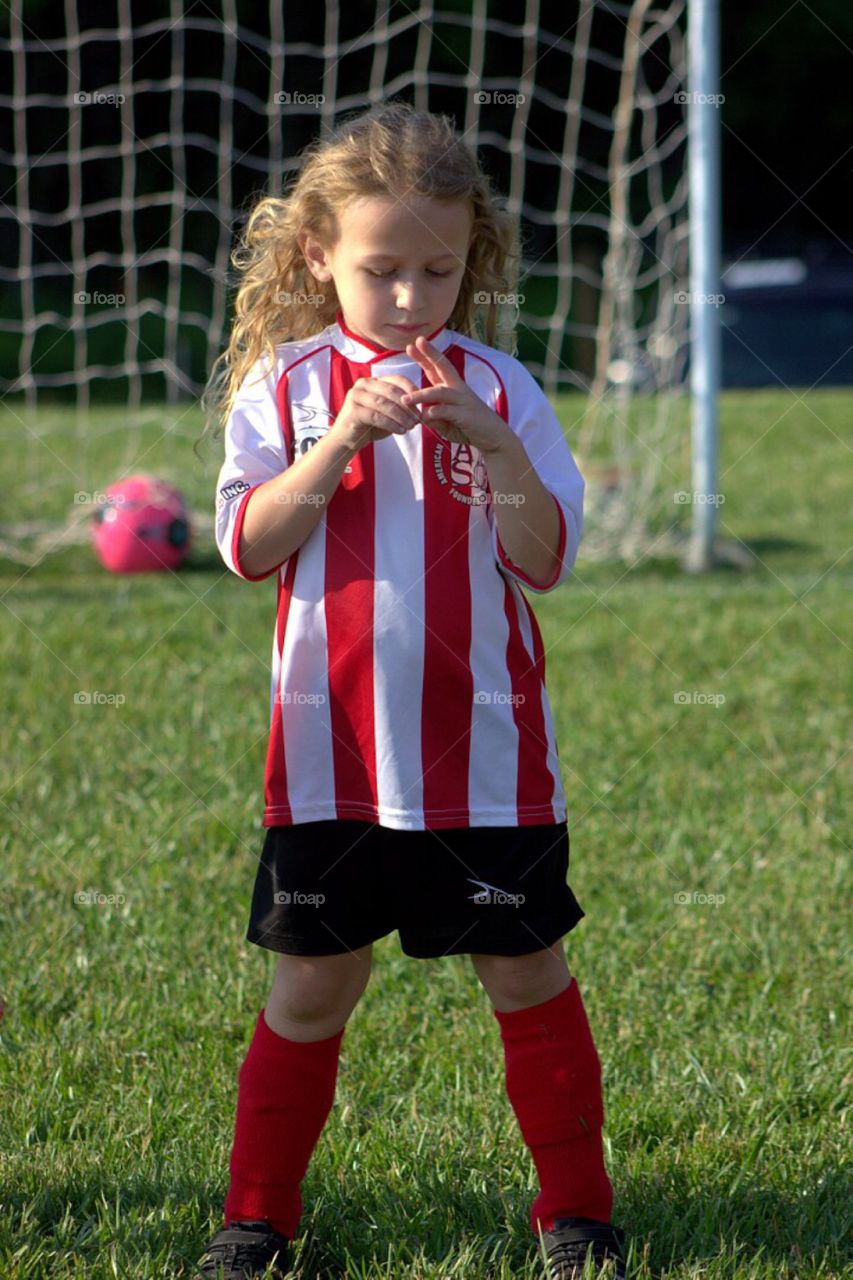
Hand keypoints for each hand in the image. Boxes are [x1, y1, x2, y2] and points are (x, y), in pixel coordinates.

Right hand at [330, 374, 422, 452]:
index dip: (412, 390)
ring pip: (384, 403)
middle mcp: (363, 384)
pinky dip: (391, 424)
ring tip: (411, 426)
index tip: (423, 403)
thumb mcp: (388, 413)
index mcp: (373, 381)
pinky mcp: (352, 410)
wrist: (347, 440)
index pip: (397, 379)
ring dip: (401, 416)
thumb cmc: (370, 426)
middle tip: (418, 418)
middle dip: (407, 405)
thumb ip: (400, 407)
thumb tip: (420, 409)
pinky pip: (376, 416)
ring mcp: (356, 396)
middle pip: (391, 390)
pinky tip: (401, 431)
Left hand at [400, 336, 512, 453]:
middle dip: (429, 355)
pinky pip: (446, 411)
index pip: (438, 369)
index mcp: (454, 388)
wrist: (493, 437)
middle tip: (413, 345)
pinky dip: (434, 413)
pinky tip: (424, 416)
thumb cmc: (469, 427)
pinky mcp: (465, 414)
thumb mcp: (447, 422)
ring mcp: (463, 401)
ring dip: (421, 395)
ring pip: (440, 392)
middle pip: (443, 368)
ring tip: (405, 399)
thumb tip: (420, 414)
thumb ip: (434, 416)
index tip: (413, 345)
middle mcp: (459, 390)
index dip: (427, 356)